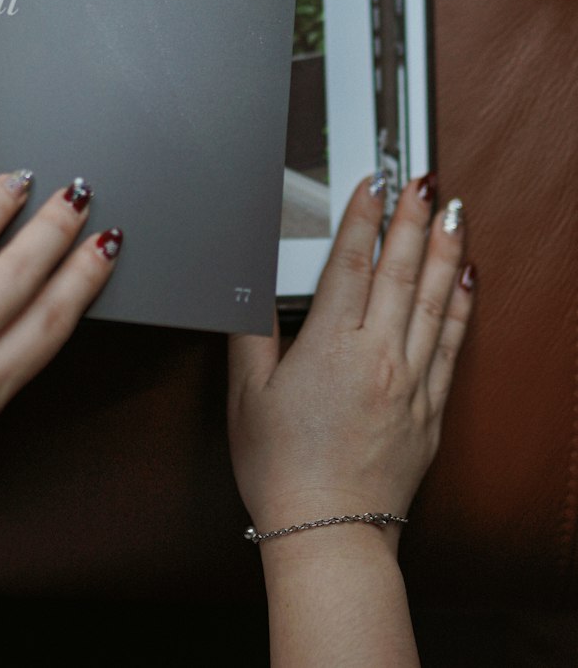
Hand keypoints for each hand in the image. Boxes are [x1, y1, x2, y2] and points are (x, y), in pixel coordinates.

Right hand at [228, 175, 473, 545]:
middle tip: (422, 180)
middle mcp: (378, 356)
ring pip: (433, 299)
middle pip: (400, 270)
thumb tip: (253, 285)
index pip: (350, 262)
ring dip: (444, 249)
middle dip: (413, 218)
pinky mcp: (431, 409)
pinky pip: (452, 342)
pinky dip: (462, 305)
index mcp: (331, 347)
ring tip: (454, 211)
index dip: (362, 215)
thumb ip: (252, 332)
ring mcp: (411, 381)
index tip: (372, 181)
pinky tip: (467, 277)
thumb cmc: (283, 471)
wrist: (331, 534)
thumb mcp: (247, 395)